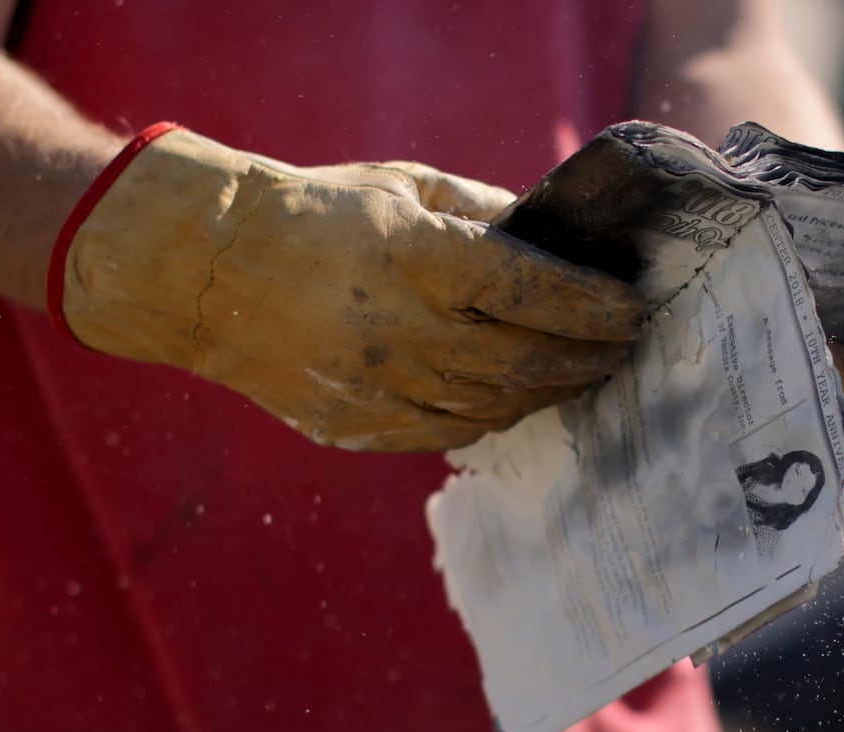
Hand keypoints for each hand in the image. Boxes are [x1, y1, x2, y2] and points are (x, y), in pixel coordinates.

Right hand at [53, 128, 646, 450]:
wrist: (209, 271)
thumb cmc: (320, 214)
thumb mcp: (408, 188)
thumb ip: (488, 215)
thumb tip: (560, 242)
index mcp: (418, 259)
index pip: (536, 294)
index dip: (595, 308)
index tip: (634, 310)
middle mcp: (402, 331)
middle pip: (525, 362)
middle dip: (585, 358)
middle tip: (621, 349)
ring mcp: (377, 388)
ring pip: (493, 406)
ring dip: (546, 391)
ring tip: (577, 373)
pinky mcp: (355, 427)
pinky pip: (447, 433)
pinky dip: (492, 417)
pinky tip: (514, 397)